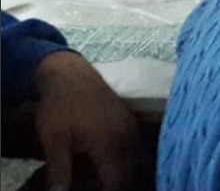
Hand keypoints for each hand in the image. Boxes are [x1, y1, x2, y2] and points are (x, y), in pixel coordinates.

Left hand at [35, 52, 138, 189]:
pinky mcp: (129, 119)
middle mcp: (126, 137)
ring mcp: (130, 127)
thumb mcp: (54, 141)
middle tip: (96, 183)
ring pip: (133, 159)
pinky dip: (124, 157)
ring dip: (121, 171)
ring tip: (101, 174)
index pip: (116, 181)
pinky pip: (133, 146)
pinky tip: (108, 158)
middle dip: (115, 182)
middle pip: (128, 172)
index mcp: (109, 145)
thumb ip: (60, 172)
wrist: (71, 73)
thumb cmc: (61, 107)